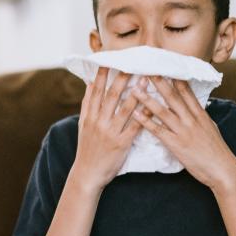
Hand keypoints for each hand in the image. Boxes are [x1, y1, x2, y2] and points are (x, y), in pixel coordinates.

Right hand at [70, 68, 143, 191]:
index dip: (102, 76)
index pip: (96, 92)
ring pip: (124, 108)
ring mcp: (110, 132)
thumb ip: (87, 105)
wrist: (88, 174)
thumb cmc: (87, 149)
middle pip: (111, 96)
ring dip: (136, 93)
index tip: (108, 61)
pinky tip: (152, 105)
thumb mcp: (83, 126)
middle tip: (131, 63)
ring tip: (145, 79)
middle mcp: (99, 122)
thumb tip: (90, 84)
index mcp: (89, 117)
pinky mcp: (121, 143)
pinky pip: (135, 126)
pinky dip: (144, 115)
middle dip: (121, 78)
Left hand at [132, 77, 235, 189]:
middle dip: (159, 82)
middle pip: (173, 96)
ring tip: (135, 89)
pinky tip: (135, 114)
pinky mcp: (176, 144)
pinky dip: (146, 121)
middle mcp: (191, 119)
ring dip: (147, 99)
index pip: (186, 91)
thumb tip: (196, 106)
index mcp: (200, 114)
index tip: (164, 65)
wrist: (223, 170)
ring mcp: (183, 131)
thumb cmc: (216, 151)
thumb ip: (200, 116)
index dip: (174, 78)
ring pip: (163, 111)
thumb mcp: (210, 128)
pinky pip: (158, 130)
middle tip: (147, 69)